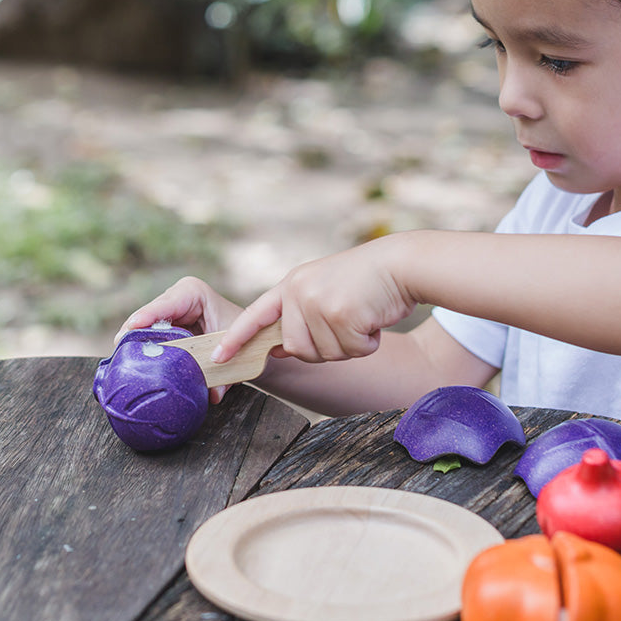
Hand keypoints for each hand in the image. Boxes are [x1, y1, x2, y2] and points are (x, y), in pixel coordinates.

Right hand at [115, 276, 243, 403]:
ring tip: (121, 359)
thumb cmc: (241, 336)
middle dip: (133, 331)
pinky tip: (129, 364)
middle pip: (147, 315)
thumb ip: (225, 373)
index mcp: (193, 293)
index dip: (149, 315)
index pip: (167, 303)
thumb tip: (213, 394)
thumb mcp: (235, 349)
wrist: (244, 338)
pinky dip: (138, 350)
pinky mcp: (160, 326)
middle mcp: (175, 298)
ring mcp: (165, 312)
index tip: (133, 326)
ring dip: (133, 343)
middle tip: (120, 350)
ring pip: (141, 327)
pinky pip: (144, 337)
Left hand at [212, 235, 416, 367]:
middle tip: (348, 322)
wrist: (401, 264)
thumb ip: (302, 314)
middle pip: (297, 349)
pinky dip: (367, 344)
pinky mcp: (340, 313)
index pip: (257, 315)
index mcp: (292, 284)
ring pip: (325, 354)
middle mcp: (299, 291)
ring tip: (362, 315)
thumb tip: (281, 350)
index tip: (218, 357)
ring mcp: (318, 302)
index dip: (237, 339)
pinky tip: (374, 319)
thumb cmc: (369, 281)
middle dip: (325, 347)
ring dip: (349, 345)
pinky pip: (350, 351)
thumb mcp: (325, 288)